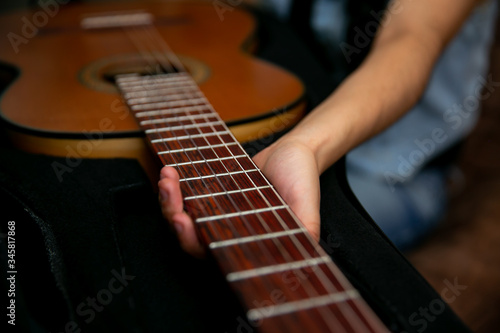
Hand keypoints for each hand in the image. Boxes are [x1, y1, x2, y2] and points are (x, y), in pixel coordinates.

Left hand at [158, 138, 321, 256]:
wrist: (292, 150)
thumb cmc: (301, 178)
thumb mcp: (306, 203)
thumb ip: (304, 228)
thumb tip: (301, 254)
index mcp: (249, 243)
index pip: (213, 254)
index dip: (192, 242)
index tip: (181, 221)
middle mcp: (229, 233)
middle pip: (190, 237)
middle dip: (173, 217)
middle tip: (169, 197)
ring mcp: (217, 214)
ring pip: (182, 217)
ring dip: (169, 200)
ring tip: (167, 178)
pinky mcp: (210, 195)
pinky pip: (185, 196)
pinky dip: (174, 187)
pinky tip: (170, 172)